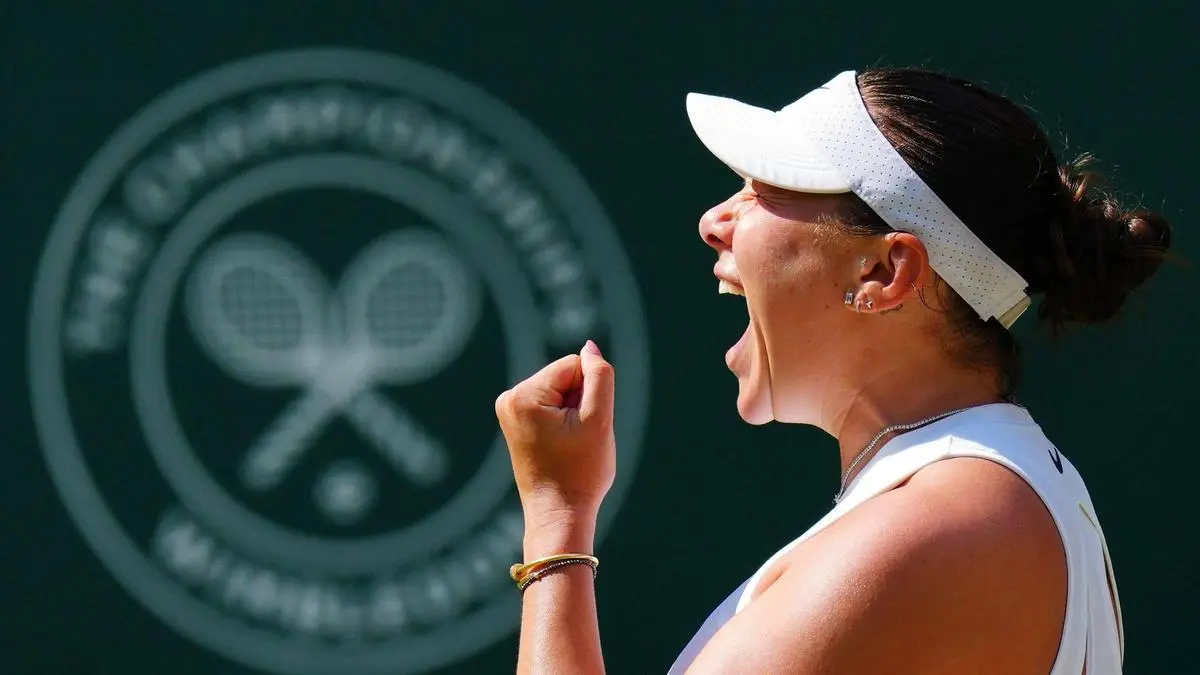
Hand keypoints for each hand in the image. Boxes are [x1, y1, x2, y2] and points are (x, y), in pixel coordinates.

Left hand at [495, 340, 616, 524]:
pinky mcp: (516, 422)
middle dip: (579, 404)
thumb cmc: (581, 473)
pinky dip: (564, 422)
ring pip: (561, 392)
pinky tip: (562, 446)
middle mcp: (509, 398)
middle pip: (565, 378)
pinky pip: (551, 406)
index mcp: (523, 395)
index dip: (590, 395)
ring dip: (574, 414)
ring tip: (570, 445)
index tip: (583, 428)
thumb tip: (589, 347)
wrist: (560, 516)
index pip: (574, 366)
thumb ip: (599, 376)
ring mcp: (509, 411)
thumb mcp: (599, 419)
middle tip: (577, 440)